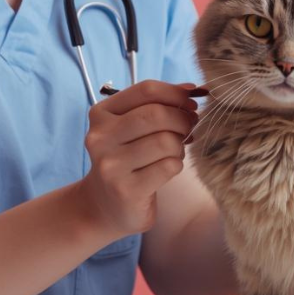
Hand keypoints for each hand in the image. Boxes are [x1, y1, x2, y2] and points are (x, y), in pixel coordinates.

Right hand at [76, 79, 200, 241]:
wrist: (103, 206)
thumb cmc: (126, 158)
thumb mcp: (131, 127)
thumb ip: (156, 105)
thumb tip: (192, 88)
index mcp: (101, 114)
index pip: (146, 90)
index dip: (175, 93)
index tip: (191, 102)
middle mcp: (100, 137)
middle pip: (157, 114)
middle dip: (182, 119)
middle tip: (189, 128)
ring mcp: (111, 165)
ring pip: (166, 141)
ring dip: (180, 145)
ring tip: (174, 151)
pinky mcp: (126, 190)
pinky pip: (169, 166)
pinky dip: (177, 164)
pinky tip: (168, 168)